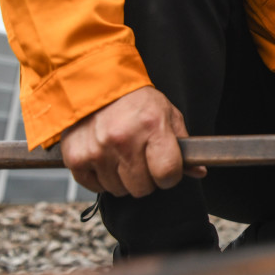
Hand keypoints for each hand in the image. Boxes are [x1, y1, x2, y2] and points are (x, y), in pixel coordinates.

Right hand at [59, 86, 203, 197]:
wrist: (96, 85)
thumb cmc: (136, 101)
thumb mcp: (167, 114)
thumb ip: (182, 144)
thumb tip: (198, 171)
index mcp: (151, 126)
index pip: (167, 173)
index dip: (170, 176)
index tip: (166, 170)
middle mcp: (123, 140)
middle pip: (142, 188)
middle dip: (146, 179)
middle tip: (142, 160)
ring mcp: (97, 150)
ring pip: (118, 190)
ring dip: (122, 179)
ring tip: (121, 155)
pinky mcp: (76, 158)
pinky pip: (95, 187)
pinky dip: (101, 178)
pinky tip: (105, 158)